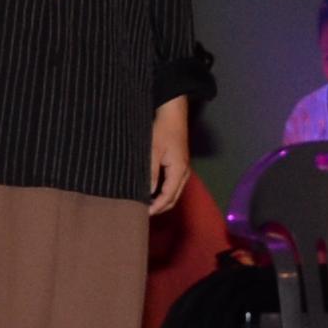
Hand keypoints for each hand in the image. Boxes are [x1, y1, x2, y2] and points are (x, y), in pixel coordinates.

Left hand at [149, 96, 194, 216]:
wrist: (173, 114)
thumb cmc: (162, 130)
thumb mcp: (153, 151)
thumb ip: (151, 172)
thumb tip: (147, 193)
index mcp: (179, 170)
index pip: (168, 196)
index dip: (157, 207)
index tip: (144, 213)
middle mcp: (184, 173)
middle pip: (174, 198)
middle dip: (160, 207)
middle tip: (143, 212)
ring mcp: (184, 169)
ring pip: (175, 192)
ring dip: (163, 201)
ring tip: (147, 205)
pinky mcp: (180, 165)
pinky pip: (174, 185)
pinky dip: (165, 192)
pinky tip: (153, 192)